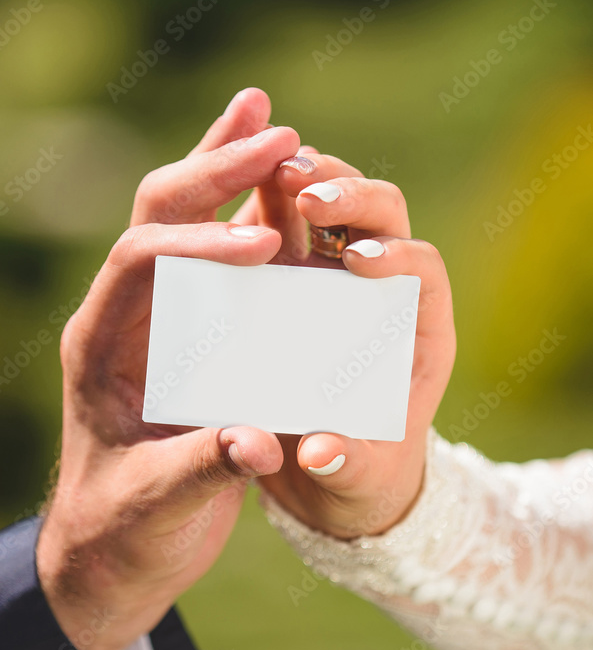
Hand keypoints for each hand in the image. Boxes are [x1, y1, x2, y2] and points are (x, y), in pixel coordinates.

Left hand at [37, 94, 299, 649]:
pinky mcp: (184, 325)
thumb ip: (204, 470)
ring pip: (180, 212)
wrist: (108, 548)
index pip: (140, 260)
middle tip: (276, 131)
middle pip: (155, 212)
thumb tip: (261, 444)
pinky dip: (244, 206)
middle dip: (215, 169)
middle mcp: (123, 314)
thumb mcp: (157, 508)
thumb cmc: (124, 530)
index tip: (265, 246)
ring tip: (270, 119)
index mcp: (101, 347)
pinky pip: (211, 248)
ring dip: (225, 163)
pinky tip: (280, 176)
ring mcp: (153, 312)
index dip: (200, 244)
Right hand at [254, 149, 456, 539]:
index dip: (396, 253)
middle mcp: (381, 291)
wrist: (330, 481)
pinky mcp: (292, 277)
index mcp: (415, 333)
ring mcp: (334, 276)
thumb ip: (344, 463)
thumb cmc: (355, 478)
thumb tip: (319, 451)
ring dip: (301, 178)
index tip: (358, 261)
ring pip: (332, 202)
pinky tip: (226, 188)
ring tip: (264, 169)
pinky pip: (283, 220)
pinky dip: (262, 198)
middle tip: (304, 192)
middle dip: (349, 194)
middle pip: (383, 215)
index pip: (422, 270)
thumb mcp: (354, 479)